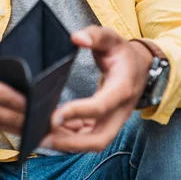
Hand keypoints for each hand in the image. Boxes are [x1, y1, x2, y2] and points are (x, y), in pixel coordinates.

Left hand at [41, 27, 153, 152]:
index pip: (100, 107)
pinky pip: (88, 138)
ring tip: (39, 137)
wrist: (141, 67)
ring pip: (92, 143)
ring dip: (66, 143)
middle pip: (98, 138)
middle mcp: (120, 111)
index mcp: (122, 89)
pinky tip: (50, 132)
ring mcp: (114, 121)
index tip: (54, 116)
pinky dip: (69, 139)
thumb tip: (77, 38)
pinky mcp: (106, 125)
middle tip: (41, 137)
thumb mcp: (111, 39)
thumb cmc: (122, 53)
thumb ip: (95, 36)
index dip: (78, 112)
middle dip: (70, 142)